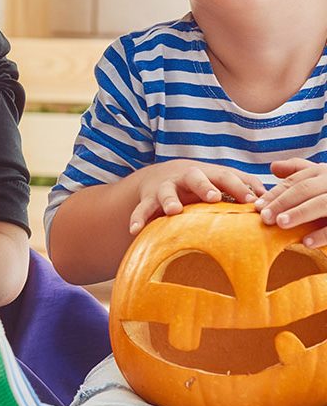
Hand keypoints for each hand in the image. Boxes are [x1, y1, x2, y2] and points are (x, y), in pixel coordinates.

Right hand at [128, 161, 265, 233]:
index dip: (238, 187)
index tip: (253, 201)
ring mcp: (165, 188)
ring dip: (169, 200)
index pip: (225, 176)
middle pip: (195, 177)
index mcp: (207, 174)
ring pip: (166, 192)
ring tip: (173, 211)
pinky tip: (135, 230)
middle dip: (203, 186)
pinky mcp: (148, 200)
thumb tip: (271, 197)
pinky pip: (141, 210)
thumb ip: (243, 186)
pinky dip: (137, 219)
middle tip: (212, 196)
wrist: (161, 177)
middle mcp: (185, 178)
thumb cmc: (201, 184)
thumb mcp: (220, 180)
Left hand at [255, 159, 326, 246]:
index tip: (256, 207)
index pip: (294, 182)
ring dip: (300, 214)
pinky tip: (306, 242)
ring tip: (281, 224)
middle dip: (282, 203)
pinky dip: (322, 234)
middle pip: (304, 190)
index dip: (274, 194)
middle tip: (264, 217)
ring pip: (321, 204)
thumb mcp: (321, 176)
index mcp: (322, 172)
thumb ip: (299, 171)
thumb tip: (273, 167)